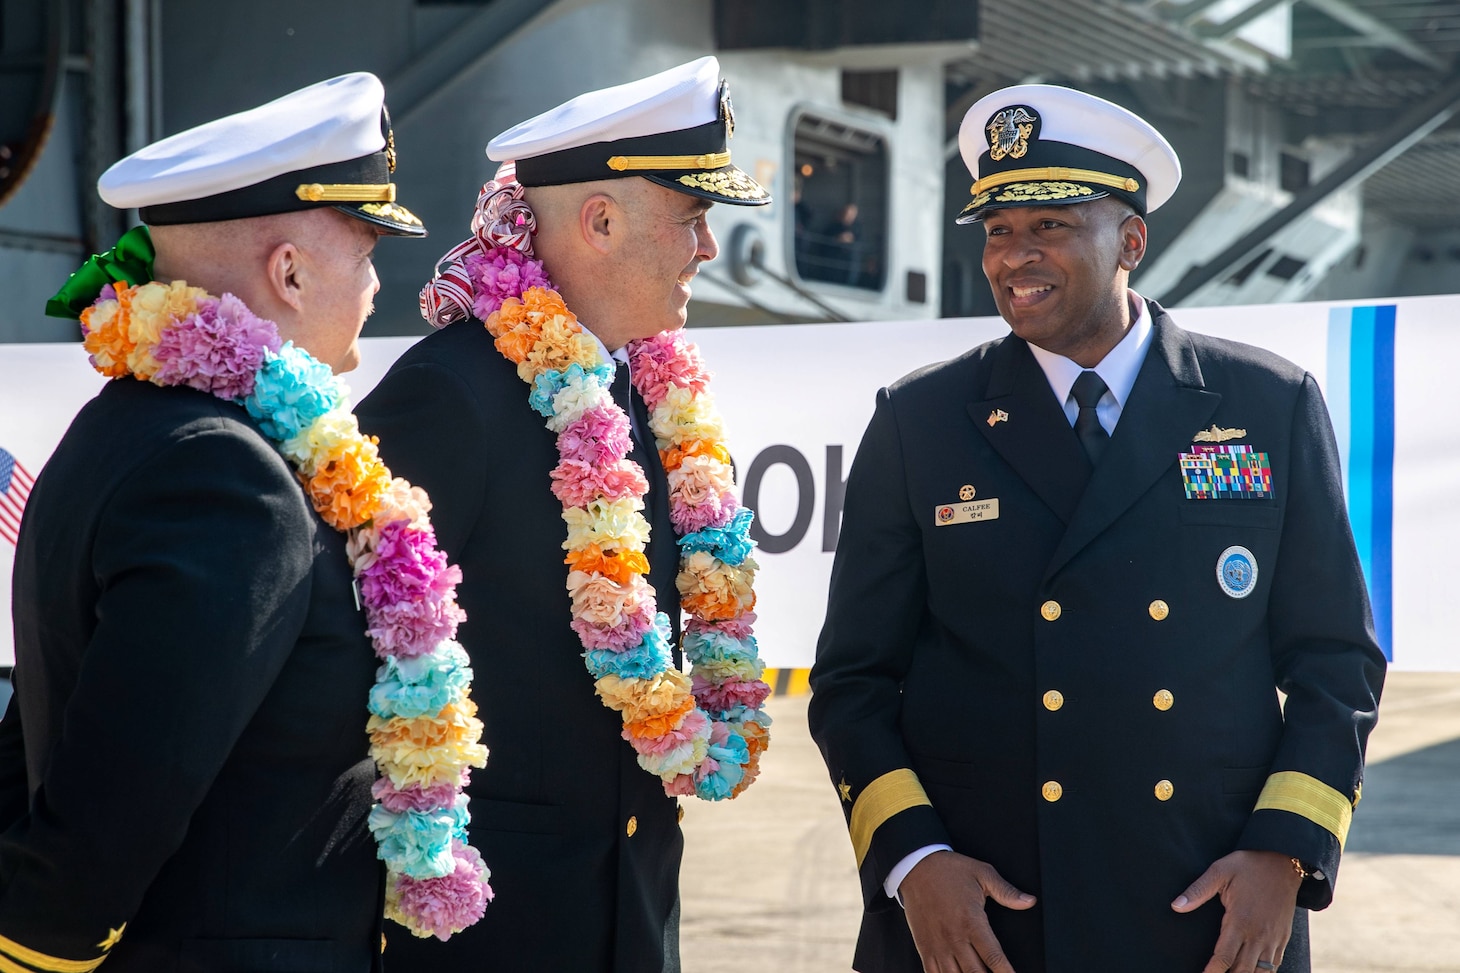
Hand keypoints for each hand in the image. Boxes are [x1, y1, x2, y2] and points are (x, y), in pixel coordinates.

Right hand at [899, 849, 1035, 972]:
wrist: (915, 866)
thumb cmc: (949, 870)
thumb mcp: (982, 874)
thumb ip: (1006, 891)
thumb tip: (1029, 901)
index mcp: (972, 921)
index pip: (994, 956)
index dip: (1006, 972)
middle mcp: (955, 937)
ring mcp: (938, 945)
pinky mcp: (924, 947)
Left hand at [1172, 850, 1302, 972]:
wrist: (1284, 860)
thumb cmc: (1248, 865)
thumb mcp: (1220, 871)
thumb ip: (1197, 891)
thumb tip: (1175, 906)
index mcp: (1240, 921)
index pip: (1224, 957)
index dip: (1212, 972)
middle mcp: (1258, 934)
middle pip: (1243, 970)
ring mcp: (1273, 938)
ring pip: (1261, 972)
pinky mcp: (1283, 937)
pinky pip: (1274, 965)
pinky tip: (1252, 972)